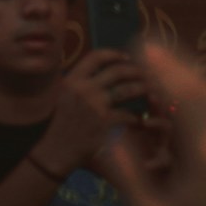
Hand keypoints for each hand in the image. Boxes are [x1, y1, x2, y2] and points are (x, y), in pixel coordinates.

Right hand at [35, 47, 144, 177]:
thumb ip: (80, 83)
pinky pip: (127, 114)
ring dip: (142, 88)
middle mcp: (84, 89)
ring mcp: (95, 105)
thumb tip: (101, 71)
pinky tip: (139, 119)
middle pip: (117, 71)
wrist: (55, 151)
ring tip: (149, 91)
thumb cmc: (61, 124)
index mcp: (72, 80)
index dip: (114, 54)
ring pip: (127, 89)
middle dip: (135, 70)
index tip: (126, 57)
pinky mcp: (104, 122)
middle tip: (145, 74)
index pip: (96, 56)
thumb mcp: (64, 96)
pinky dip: (136, 117)